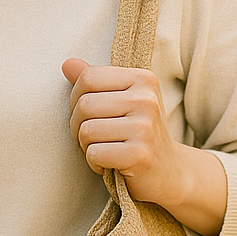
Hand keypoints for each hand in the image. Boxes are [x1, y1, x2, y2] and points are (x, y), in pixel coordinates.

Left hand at [61, 58, 226, 235]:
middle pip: (84, 104)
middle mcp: (146, 99)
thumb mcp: (121, 100)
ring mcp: (145, 127)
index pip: (88, 77)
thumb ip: (94, 81)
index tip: (89, 114)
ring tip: (104, 149)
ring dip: (86, 146)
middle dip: (78, 125)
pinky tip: (110, 164)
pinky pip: (94, 153)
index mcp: (143, 79)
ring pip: (86, 130)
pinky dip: (94, 163)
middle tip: (94, 137)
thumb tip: (67, 64)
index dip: (76, 98)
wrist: (169, 171)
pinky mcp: (139, 154)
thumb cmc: (138, 132)